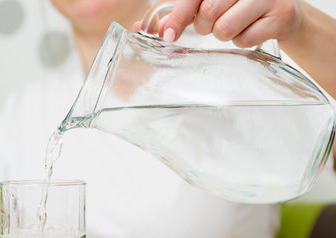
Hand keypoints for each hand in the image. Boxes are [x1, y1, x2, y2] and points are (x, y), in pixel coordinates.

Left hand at [138, 0, 303, 47]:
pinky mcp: (281, 14)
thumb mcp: (206, 4)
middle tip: (215, 22)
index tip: (168, 36)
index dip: (178, 17)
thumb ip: (178, 15)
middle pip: (208, 13)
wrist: (281, 11)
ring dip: (224, 34)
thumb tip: (147, 28)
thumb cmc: (235, 6)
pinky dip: (242, 41)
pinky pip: (245, 40)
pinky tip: (252, 29)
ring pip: (225, 29)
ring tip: (235, 24)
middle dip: (206, 26)